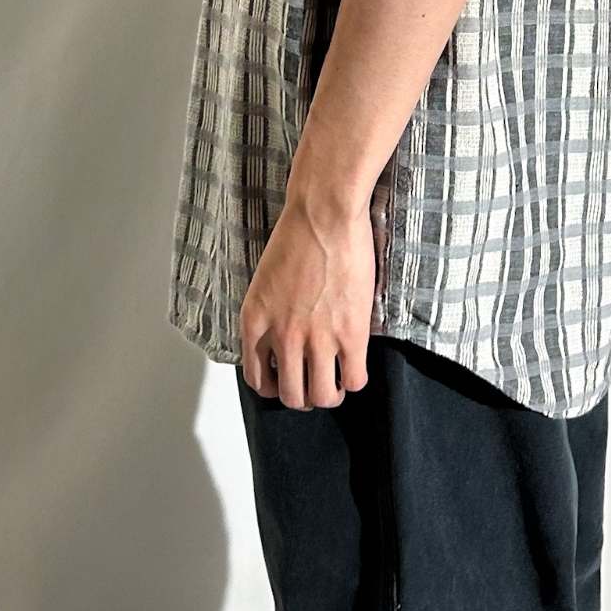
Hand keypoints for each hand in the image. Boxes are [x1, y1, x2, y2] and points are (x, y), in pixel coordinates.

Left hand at [239, 186, 374, 409]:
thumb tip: (282, 336)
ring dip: (329, 393)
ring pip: (322, 395)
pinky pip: (354, 380)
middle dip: (303, 395)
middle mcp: (281, 337)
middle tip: (314, 382)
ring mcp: (316, 338)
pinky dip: (355, 380)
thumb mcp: (265, 281)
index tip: (286, 379)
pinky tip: (355, 367)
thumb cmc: (297, 235)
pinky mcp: (349, 333)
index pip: (256, 379)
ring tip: (336, 381)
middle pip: (290, 396)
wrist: (324, 214)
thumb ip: (269, 313)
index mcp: (255, 323)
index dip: (273, 386)